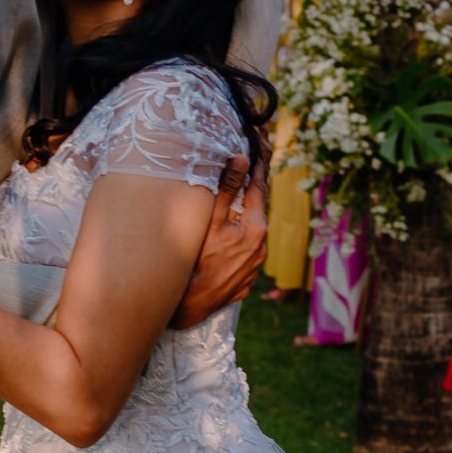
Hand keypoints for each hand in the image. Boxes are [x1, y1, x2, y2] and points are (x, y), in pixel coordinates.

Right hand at [171, 154, 268, 328]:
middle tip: (244, 172)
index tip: (258, 146)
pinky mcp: (246, 280)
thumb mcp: (210, 219)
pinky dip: (236, 243)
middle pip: (255, 212)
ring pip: (249, 234)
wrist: (190, 305)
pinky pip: (243, 254)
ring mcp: (255, 266)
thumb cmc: (196, 260)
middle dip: (248, 193)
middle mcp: (261, 247)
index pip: (258, 189)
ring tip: (230, 208)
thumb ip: (226, 188)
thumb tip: (241, 158)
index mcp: (256, 228)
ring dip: (241, 220)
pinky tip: (224, 242)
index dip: (257, 167)